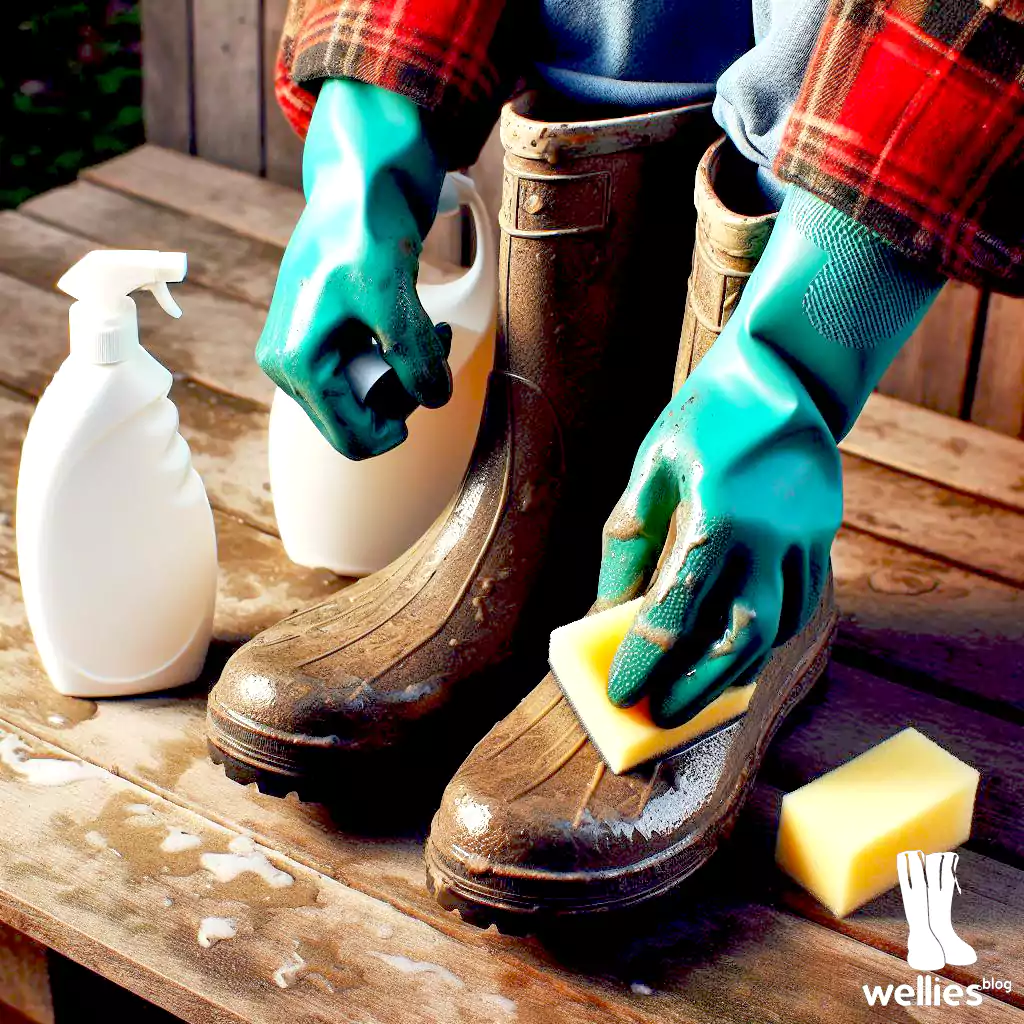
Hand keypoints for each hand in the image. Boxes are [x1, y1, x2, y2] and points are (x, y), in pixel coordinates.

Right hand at [257, 78, 451, 459]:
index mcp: (296, 362)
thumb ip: (413, 356)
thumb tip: (433, 398)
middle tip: (434, 349)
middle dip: (403, 393)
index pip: (351, 439)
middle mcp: (290, 364)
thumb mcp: (393, 295)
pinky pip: (367, 372)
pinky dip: (398, 356)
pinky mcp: (326, 337)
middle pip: (359, 421)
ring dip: (406, 372)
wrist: (361, 179)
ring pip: (366, 398)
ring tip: (433, 330)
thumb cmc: (364, 226)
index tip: (427, 387)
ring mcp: (307, 351)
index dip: (397, 426)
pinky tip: (421, 323)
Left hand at [596, 185, 941, 726]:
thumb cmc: (705, 417)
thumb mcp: (651, 470)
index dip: (645, 660)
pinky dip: (767, 640)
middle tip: (659, 716)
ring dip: (735, 674)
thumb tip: (605, 612)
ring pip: (776, 633)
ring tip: (695, 696)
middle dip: (695, 687)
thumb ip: (629, 545)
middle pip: (738, 640)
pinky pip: (800, 607)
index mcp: (718, 515)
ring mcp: (807, 541)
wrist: (786, 372)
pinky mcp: (824, 540)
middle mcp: (770, 536)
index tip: (621, 693)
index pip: (675, 610)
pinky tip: (737, 653)